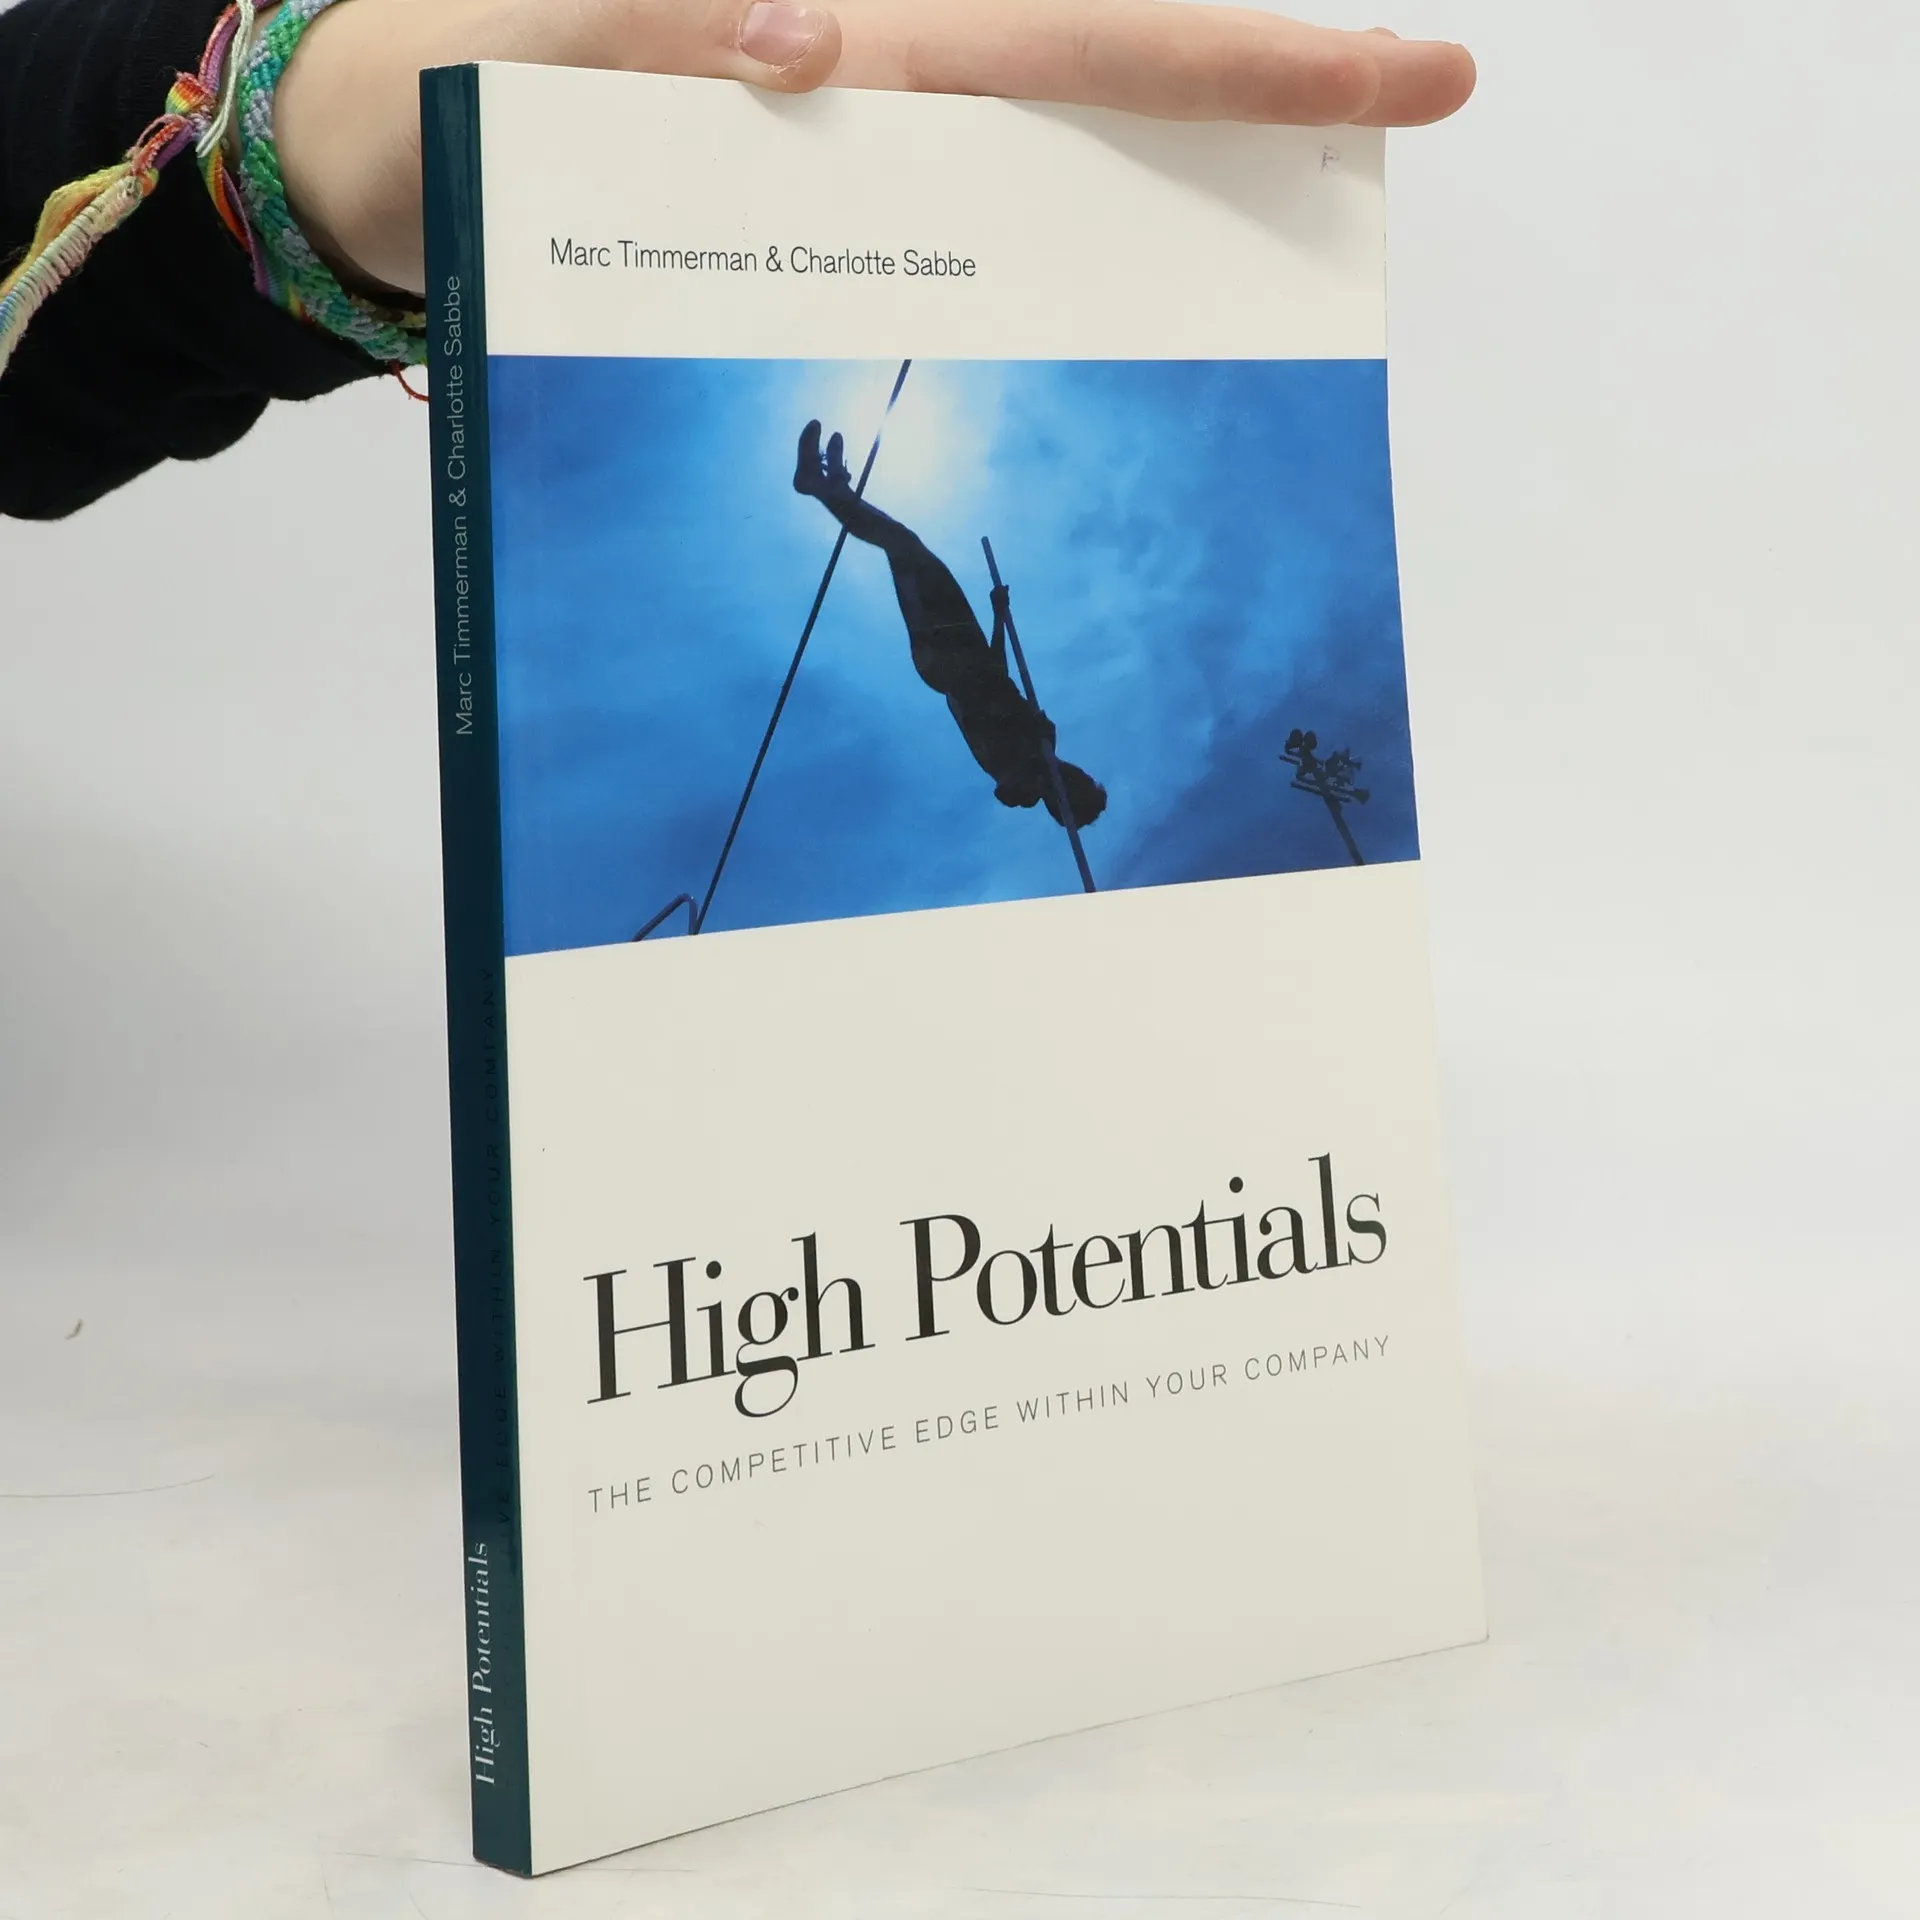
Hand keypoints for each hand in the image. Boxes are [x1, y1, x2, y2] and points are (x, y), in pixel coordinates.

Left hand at [274, 0, 1475, 298]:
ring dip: (1159, 206)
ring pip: (1040, 170)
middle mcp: (868, 85)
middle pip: (1097, 83)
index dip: (1237, 63)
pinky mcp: (809, 223)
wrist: (369, 168)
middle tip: (1403, 127)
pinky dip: (1031, 280)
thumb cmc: (428, 103)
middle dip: (1254, 105)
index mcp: (842, 37)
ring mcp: (848, 158)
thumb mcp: (515, 54)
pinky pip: (948, 247)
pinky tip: (1092, 325)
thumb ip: (645, 24)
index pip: (1073, 38)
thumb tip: (820, 35)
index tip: (1401, 73)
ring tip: (1275, 273)